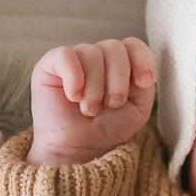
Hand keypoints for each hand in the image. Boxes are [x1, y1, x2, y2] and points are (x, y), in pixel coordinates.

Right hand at [28, 38, 155, 165]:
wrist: (77, 150)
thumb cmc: (106, 130)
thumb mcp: (137, 110)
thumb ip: (144, 85)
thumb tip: (139, 68)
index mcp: (119, 65)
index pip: (133, 45)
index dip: (142, 59)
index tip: (143, 83)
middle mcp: (97, 57)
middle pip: (114, 47)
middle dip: (118, 80)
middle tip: (110, 105)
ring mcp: (74, 59)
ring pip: (91, 52)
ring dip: (95, 87)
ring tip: (89, 110)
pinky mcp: (50, 65)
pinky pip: (65, 55)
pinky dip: (73, 76)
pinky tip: (73, 96)